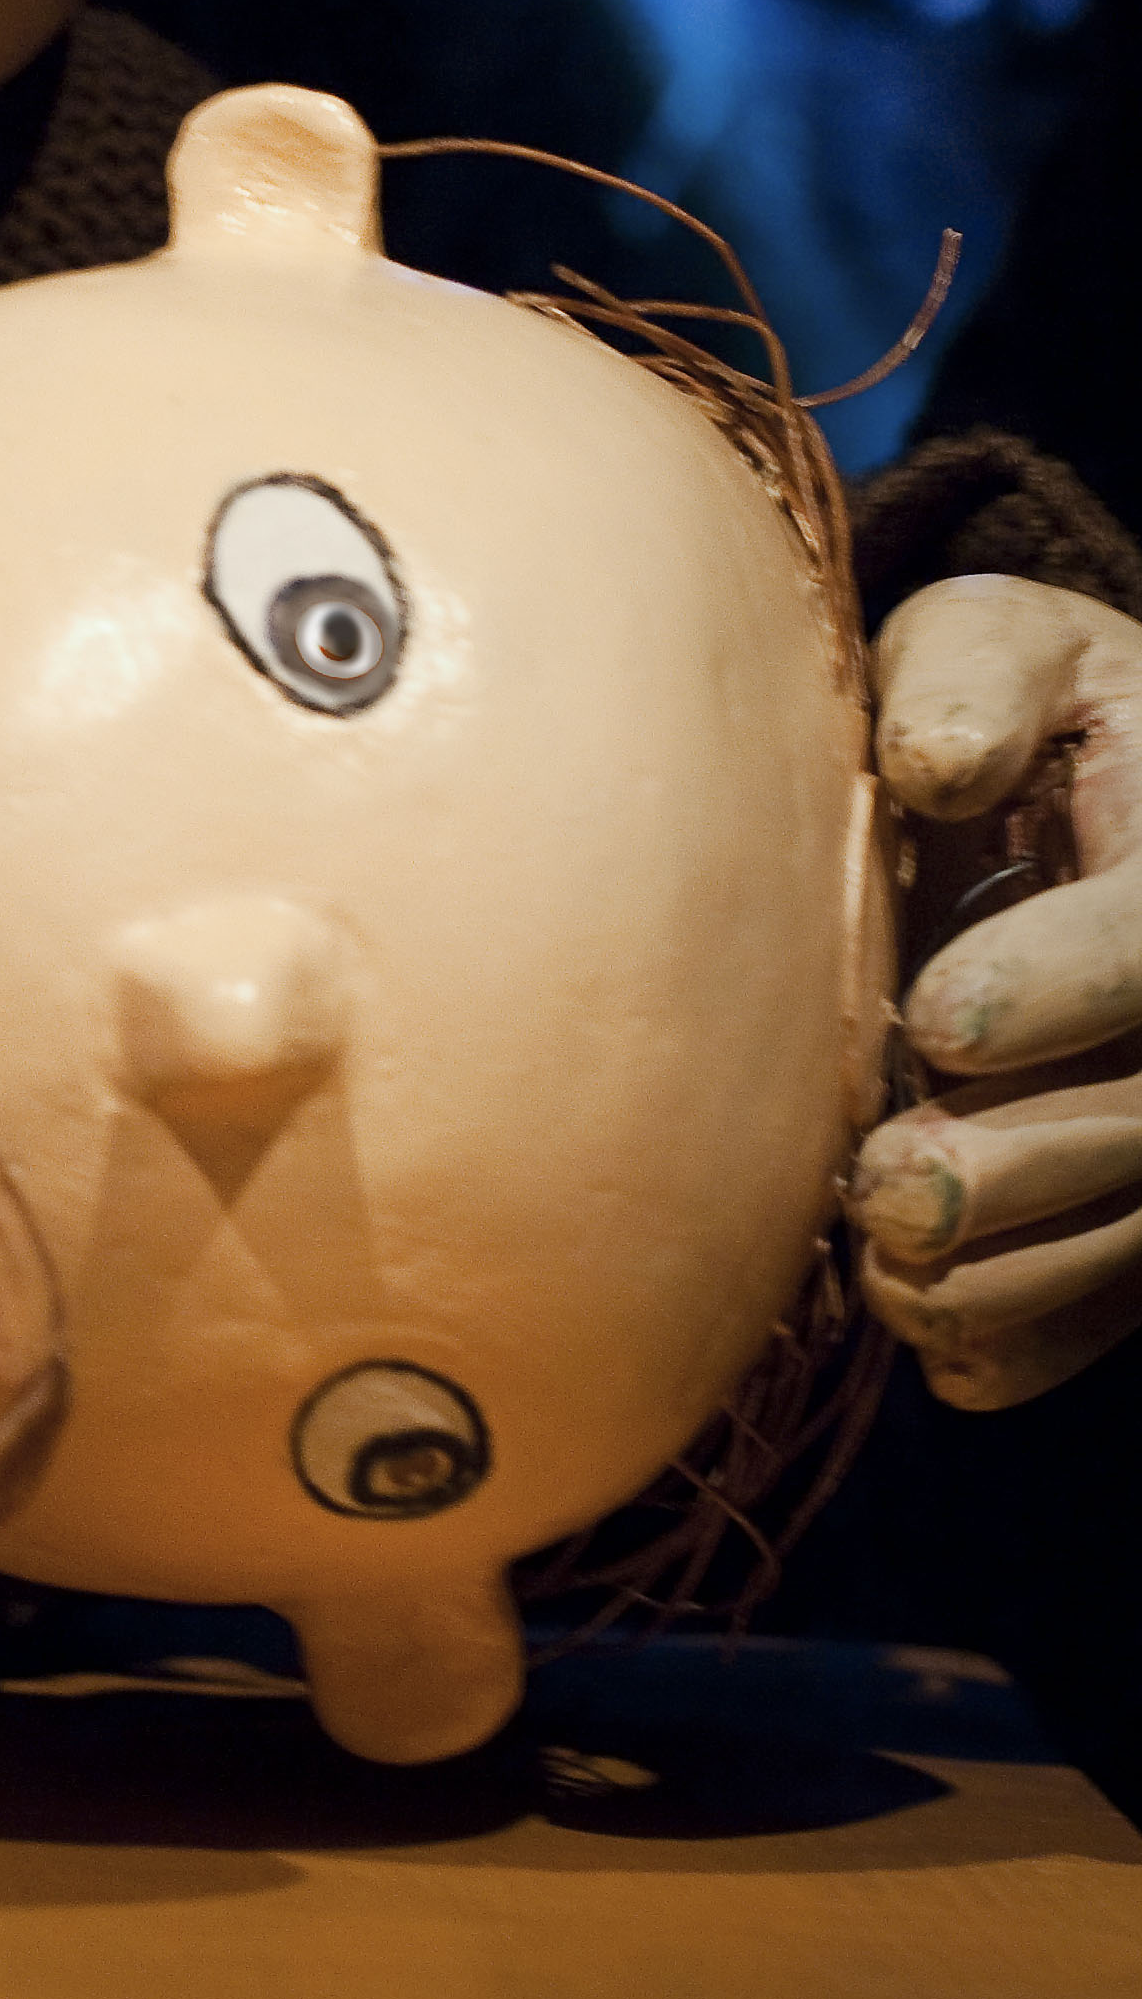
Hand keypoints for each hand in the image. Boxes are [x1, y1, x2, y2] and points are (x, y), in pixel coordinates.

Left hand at [852, 575, 1141, 1409]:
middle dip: (1027, 1165)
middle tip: (886, 1192)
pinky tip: (942, 1352)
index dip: (1066, 981)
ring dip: (1014, 1276)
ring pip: (1137, 1233)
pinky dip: (1032, 1341)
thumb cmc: (1009, 711)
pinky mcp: (1139, 1218)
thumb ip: (973, 682)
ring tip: (883, 1275)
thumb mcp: (996, 646)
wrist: (1074, 796)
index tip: (935, 1017)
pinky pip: (1114, 1304)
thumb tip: (939, 758)